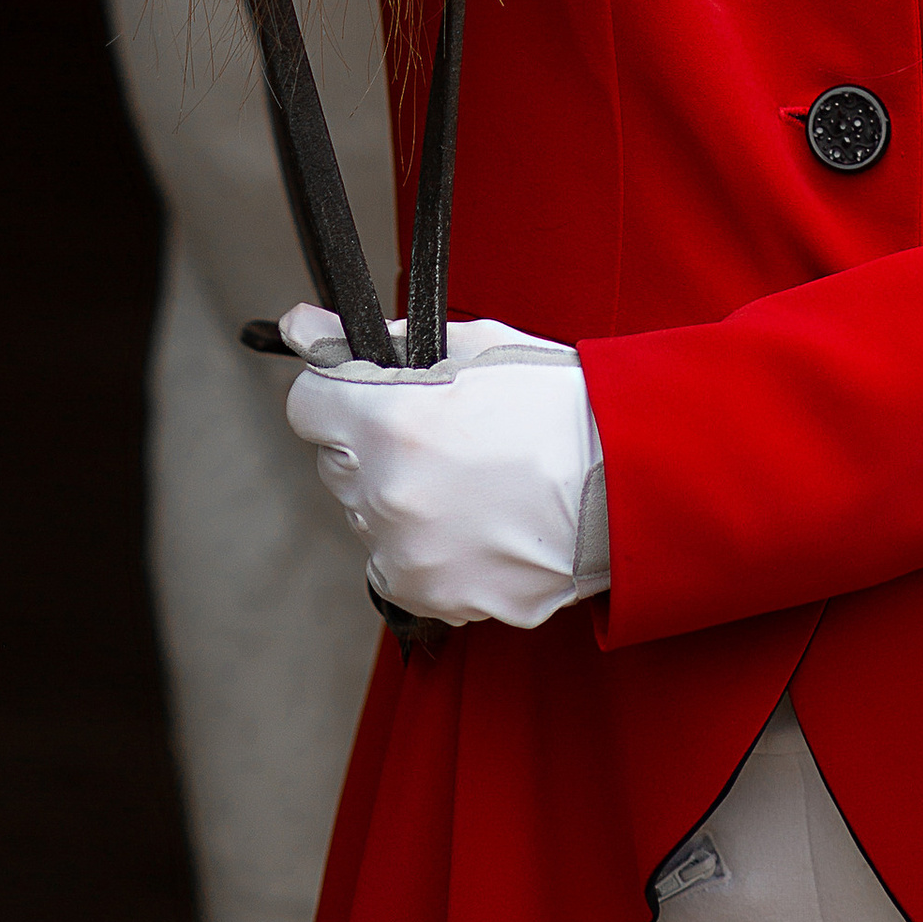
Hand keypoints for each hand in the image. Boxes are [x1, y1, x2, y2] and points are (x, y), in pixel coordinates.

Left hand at [277, 308, 606, 630]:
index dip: (335, 393)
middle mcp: (389, 493)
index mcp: (392, 421)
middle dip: (372, 445)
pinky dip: (422, 547)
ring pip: (367, 516)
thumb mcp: (471, 346)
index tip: (362, 394)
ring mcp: (408, 553)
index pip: (307, 406)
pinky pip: (396, 565)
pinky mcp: (431, 596)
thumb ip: (377, 341)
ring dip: (398, 498)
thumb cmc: (554, 404)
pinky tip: (473, 522)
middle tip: (439, 434)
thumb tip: (302, 325)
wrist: (621, 481)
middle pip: (337, 463)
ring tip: (470, 480)